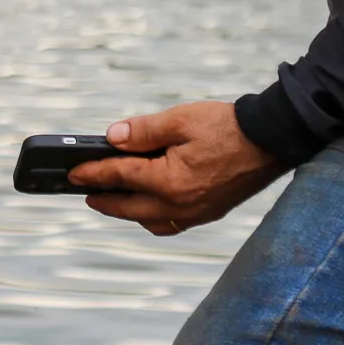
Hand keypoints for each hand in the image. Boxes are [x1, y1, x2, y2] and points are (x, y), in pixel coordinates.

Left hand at [72, 101, 285, 235]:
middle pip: (129, 207)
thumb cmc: (227, 127)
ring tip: (114, 198)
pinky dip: (152, 218)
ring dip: (127, 211)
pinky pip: (170, 224)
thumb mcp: (180, 119)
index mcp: (169, 181)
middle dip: (104, 199)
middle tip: (85, 192)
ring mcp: (194, 213)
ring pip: (149, 220)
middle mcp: (179, 205)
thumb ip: (143, 131)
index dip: (93, 173)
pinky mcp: (208, 213)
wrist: (270, 141)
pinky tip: (149, 206)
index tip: (73, 172)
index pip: (120, 176)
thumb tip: (113, 138)